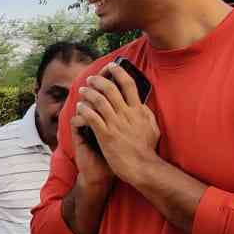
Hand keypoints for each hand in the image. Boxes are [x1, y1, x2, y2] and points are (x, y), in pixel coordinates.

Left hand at [81, 64, 157, 185]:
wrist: (142, 166)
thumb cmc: (147, 150)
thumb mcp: (153, 128)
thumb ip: (147, 115)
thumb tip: (143, 105)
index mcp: (138, 110)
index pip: (129, 85)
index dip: (119, 72)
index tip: (112, 67)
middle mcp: (127, 114)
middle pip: (110, 89)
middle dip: (98, 80)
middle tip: (91, 79)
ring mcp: (116, 124)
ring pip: (99, 101)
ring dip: (89, 93)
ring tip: (82, 91)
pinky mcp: (106, 135)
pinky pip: (92, 117)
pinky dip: (85, 110)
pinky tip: (80, 108)